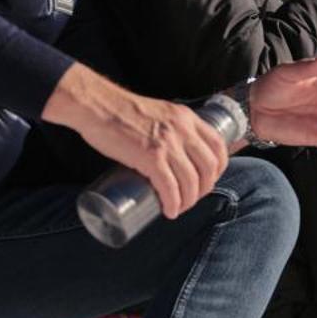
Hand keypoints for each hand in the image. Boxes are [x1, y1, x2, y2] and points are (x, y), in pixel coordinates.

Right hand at [43, 63, 229, 219]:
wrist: (97, 106)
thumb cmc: (121, 111)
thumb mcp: (158, 113)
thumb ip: (170, 128)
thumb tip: (173, 154)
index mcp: (186, 118)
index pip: (218, 145)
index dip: (219, 168)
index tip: (208, 179)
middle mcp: (182, 130)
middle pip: (208, 167)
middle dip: (204, 188)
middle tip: (191, 198)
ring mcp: (168, 144)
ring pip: (191, 181)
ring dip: (188, 201)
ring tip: (178, 208)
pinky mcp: (151, 157)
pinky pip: (170, 187)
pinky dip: (172, 203)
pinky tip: (169, 211)